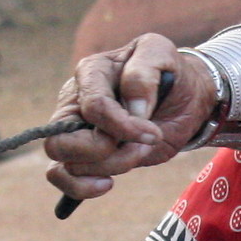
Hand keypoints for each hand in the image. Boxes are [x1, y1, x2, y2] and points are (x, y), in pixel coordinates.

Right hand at [42, 34, 220, 202]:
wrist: (180, 97)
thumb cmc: (167, 73)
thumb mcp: (161, 54)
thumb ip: (143, 73)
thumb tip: (132, 108)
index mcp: (91, 73)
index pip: (94, 108)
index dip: (123, 127)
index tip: (152, 133)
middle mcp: (75, 102)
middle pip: (61, 141)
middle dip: (104, 151)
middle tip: (139, 146)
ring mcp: (75, 130)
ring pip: (67, 163)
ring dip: (110, 166)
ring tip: (137, 154)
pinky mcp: (82, 153)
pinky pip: (60, 176)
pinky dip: (81, 187)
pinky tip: (107, 183)